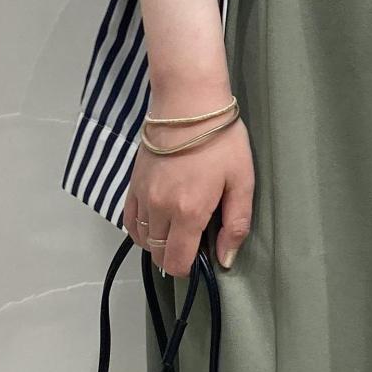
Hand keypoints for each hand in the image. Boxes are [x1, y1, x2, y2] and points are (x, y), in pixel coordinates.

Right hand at [123, 118, 253, 277]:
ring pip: (142, 239)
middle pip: (157, 254)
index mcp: (189, 212)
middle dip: (174, 257)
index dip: (189, 268)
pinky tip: (156, 223)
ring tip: (177, 230)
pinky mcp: (133, 183)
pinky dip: (141, 229)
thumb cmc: (222, 141)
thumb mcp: (242, 182)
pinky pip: (129, 220)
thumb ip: (235, 224)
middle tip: (194, 241)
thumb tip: (225, 260)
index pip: (177, 262)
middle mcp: (160, 209)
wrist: (188, 102)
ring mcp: (142, 196)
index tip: (202, 257)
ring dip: (158, 243)